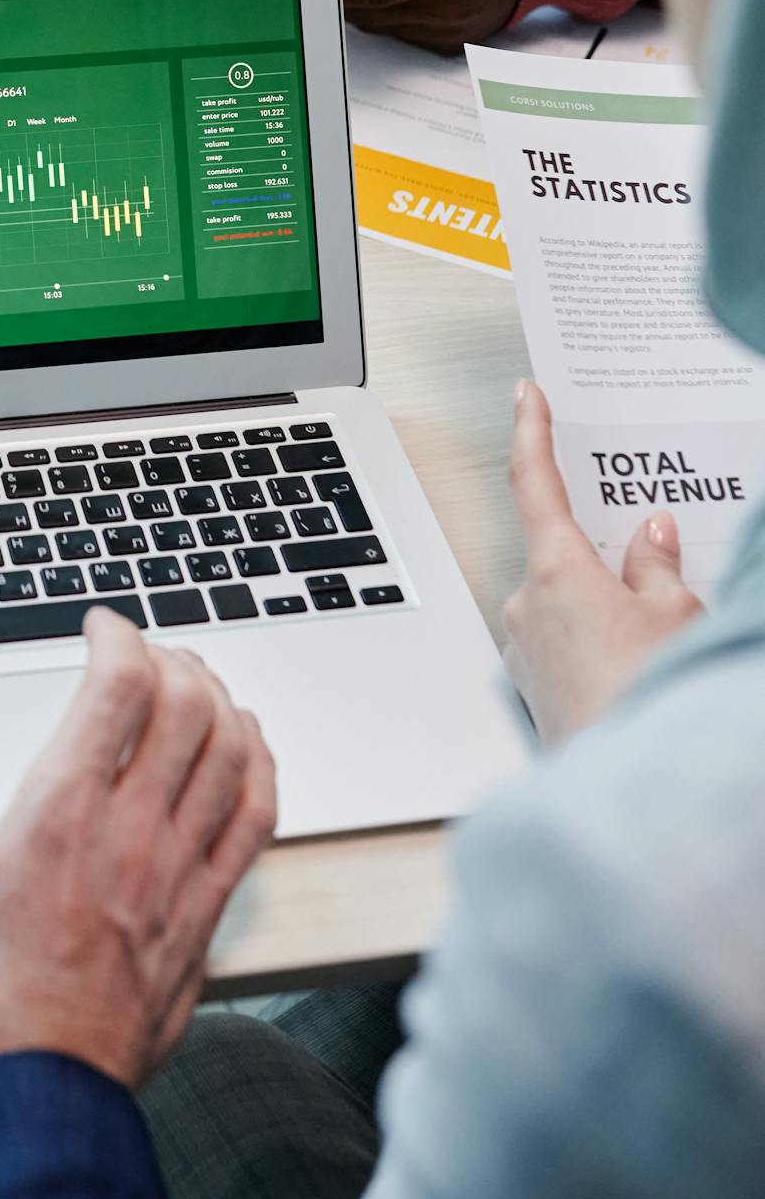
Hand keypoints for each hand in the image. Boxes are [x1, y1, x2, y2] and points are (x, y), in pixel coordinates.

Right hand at [0, 608, 276, 1088]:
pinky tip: (244, 746)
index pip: (121, 685)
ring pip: (231, 752)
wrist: (36, 1077)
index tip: (101, 630)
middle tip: (144, 653)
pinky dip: (259, 764)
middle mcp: (132, 829)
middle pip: (188, 705)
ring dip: (218, 699)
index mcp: (62, 808)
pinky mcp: (206, 909)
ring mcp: (179, 869)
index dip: (119, 637)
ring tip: (191, 684)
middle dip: (170, 657)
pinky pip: (257, 818)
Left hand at [502, 382, 703, 748]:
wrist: (627, 803)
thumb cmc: (648, 698)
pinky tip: (637, 677)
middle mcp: (525, 607)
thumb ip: (658, 567)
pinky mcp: (532, 696)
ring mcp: (523, 654)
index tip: (527, 395)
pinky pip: (566, 650)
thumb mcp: (675, 617)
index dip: (532, 433)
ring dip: (609, 616)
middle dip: (610, 566)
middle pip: (563, 559)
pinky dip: (599, 650)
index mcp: (556, 572)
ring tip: (662, 650)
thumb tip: (649, 534)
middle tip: (660, 594)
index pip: (534, 483)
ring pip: (568, 609)